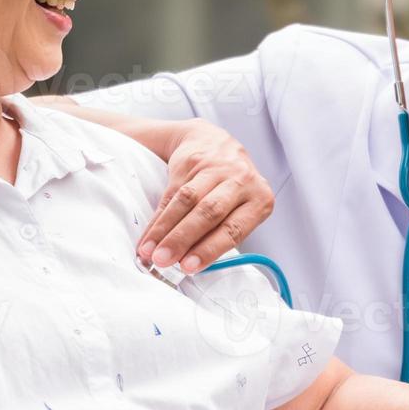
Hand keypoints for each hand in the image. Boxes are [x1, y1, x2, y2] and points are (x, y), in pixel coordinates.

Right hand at [137, 119, 274, 272]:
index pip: (234, 228)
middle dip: (183, 240)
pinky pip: (172, 195)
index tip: (189, 266)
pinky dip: (157, 220)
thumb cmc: (231, 188)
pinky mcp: (192, 163)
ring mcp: (216, 169)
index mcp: (260, 199)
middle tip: (164, 260)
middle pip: (209, 213)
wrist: (212, 142)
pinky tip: (148, 236)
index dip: (209, 249)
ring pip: (187, 202)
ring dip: (166, 230)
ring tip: (151, 251)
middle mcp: (241, 181)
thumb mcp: (240, 209)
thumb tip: (193, 265)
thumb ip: (223, 234)